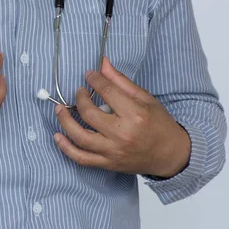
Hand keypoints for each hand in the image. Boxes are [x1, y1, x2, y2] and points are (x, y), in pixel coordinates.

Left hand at [54, 57, 190, 177]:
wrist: (171, 155)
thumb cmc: (159, 124)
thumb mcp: (145, 98)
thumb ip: (120, 81)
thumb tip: (102, 63)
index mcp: (135, 114)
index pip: (107, 92)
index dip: (94, 80)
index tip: (88, 75)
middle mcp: (122, 134)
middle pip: (89, 113)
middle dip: (79, 99)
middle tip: (79, 92)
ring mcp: (113, 151)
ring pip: (80, 137)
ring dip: (64, 121)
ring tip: (59, 109)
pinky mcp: (108, 164)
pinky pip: (81, 158)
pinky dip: (66, 148)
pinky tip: (58, 136)